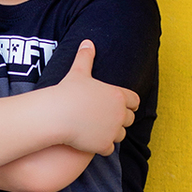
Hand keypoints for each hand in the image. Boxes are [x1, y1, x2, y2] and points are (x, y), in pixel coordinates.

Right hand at [53, 40, 138, 155]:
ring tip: (99, 130)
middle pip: (129, 119)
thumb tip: (87, 42)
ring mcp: (113, 131)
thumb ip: (85, 57)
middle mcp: (120, 114)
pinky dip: (102, 147)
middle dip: (120, 119)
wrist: (57, 115)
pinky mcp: (104, 145)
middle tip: (106, 118)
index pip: (135, 101)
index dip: (128, 104)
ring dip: (112, 134)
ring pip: (121, 135)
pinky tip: (92, 141)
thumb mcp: (78, 72)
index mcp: (119, 96)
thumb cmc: (67, 92)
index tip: (120, 105)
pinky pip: (109, 149)